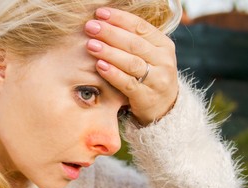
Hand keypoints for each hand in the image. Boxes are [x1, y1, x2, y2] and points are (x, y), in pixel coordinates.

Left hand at [85, 8, 178, 125]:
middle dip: (110, 33)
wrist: (164, 107)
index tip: (100, 13)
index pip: (140, 27)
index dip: (119, 19)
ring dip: (109, 52)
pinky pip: (128, 84)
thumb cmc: (149, 77)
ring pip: (131, 63)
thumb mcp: (148, 56)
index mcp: (164, 45)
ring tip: (91, 45)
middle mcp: (163, 61)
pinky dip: (113, 74)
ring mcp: (157, 80)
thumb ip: (133, 41)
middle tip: (90, 27)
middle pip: (134, 43)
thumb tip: (104, 22)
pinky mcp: (147, 97)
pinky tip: (99, 66)